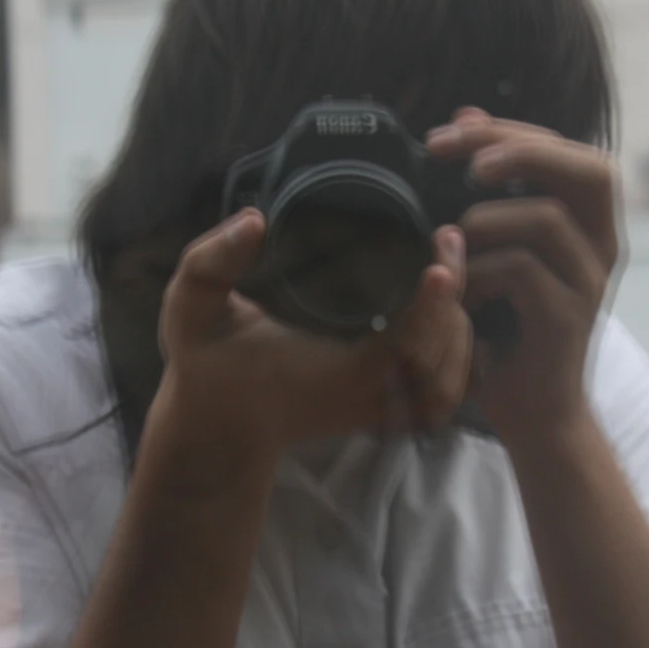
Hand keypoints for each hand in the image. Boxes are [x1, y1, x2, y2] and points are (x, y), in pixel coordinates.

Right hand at [152, 210, 471, 462]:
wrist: (217, 426)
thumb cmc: (207, 363)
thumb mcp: (191, 305)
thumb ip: (211, 259)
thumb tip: (253, 221)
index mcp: (337, 371)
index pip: (406, 342)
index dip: (432, 302)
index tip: (441, 258)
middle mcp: (367, 396)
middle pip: (442, 356)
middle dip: (455, 302)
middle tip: (448, 243)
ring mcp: (378, 410)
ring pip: (449, 378)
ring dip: (457, 327)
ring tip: (448, 269)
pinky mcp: (382, 414)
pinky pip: (439, 394)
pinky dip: (453, 359)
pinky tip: (446, 315)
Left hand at [427, 109, 620, 445]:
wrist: (532, 413)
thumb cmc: (506, 330)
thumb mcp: (490, 247)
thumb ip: (486, 190)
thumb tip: (465, 117)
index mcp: (586, 223)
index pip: (567, 150)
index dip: (513, 129)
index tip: (452, 128)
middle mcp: (601, 247)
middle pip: (589, 168)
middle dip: (518, 148)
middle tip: (458, 156)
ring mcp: (590, 283)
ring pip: (546, 219)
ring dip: (482, 222)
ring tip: (452, 249)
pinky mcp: (569, 319)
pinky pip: (522, 271)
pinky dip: (479, 273)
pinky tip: (463, 293)